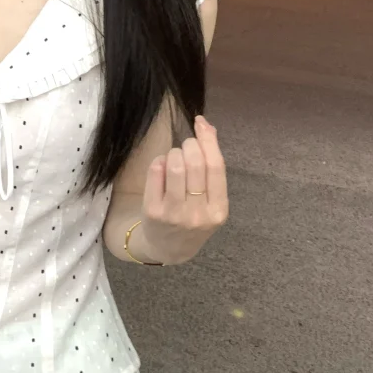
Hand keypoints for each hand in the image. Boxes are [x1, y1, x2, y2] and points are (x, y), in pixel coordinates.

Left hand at [138, 116, 227, 263]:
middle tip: (186, 148)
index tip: (200, 123)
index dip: (208, 139)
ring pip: (174, 164)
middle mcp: (198, 214)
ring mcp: (175, 214)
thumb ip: (212, 166)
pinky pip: (156, 171)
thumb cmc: (193, 217)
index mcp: (219, 210)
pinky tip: (161, 169)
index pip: (216, 166)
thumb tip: (206, 126)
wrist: (169, 249)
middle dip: (188, 145)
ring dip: (173, 152)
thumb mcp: (211, 199)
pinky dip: (159, 162)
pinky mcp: (153, 211)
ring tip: (173, 159)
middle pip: (194, 162)